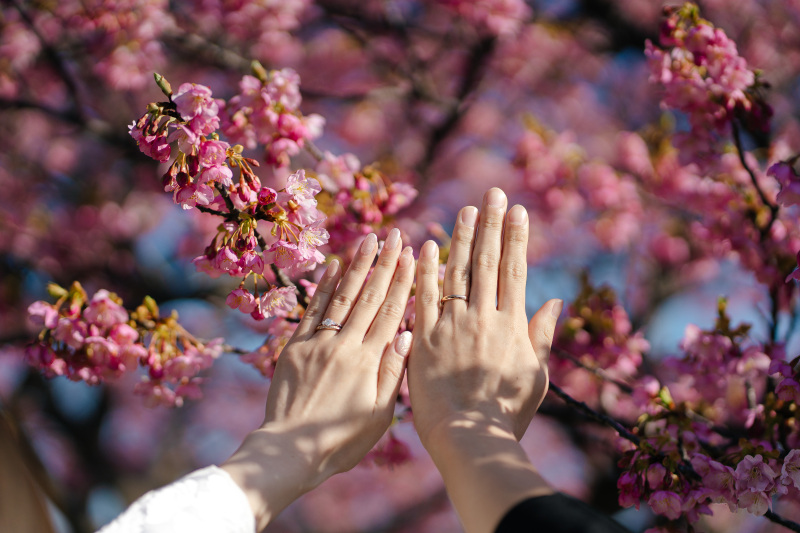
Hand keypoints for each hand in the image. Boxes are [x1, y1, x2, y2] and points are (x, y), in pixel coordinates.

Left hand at [222, 228, 413, 529]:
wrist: (289, 451)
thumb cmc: (340, 441)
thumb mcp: (378, 416)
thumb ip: (392, 374)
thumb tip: (405, 335)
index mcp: (367, 363)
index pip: (389, 313)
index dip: (402, 282)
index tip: (411, 256)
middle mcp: (343, 346)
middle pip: (367, 297)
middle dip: (384, 264)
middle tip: (395, 236)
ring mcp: (316, 344)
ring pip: (340, 297)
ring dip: (356, 266)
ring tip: (368, 240)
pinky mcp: (295, 348)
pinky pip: (312, 310)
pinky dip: (323, 286)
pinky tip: (333, 265)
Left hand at [409, 187, 561, 444]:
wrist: (470, 438)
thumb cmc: (506, 413)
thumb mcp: (535, 376)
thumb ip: (540, 336)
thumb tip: (554, 302)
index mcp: (512, 326)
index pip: (514, 271)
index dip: (515, 238)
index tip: (516, 210)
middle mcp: (484, 318)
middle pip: (488, 263)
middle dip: (491, 225)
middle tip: (493, 193)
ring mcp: (453, 327)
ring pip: (458, 273)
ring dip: (462, 239)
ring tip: (465, 209)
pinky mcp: (425, 340)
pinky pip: (424, 300)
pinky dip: (425, 272)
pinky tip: (425, 246)